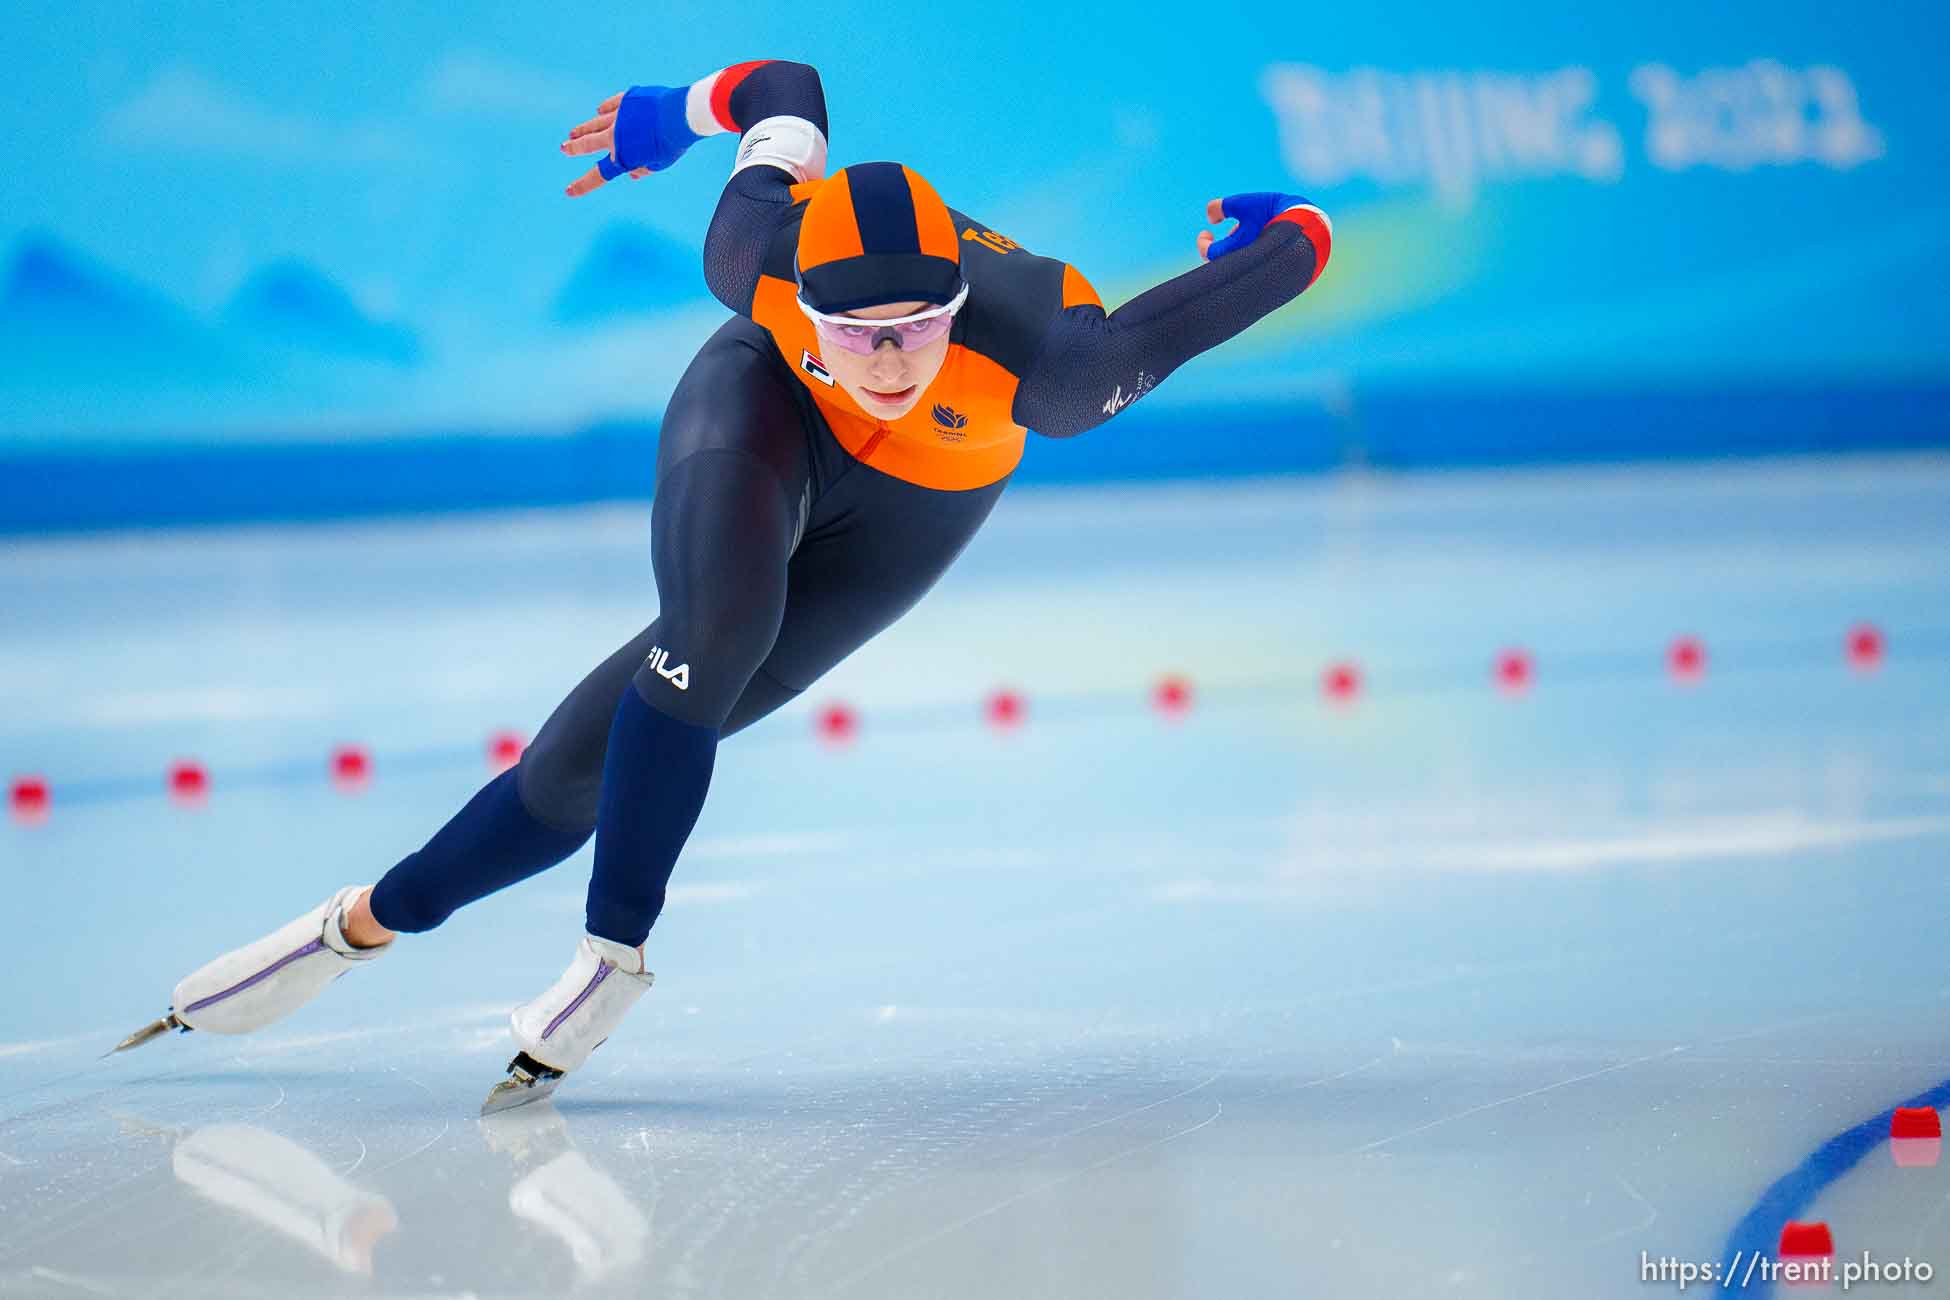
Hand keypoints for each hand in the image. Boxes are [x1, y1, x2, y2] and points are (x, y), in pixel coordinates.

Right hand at [561, 85, 701, 197]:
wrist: (679, 115)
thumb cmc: (672, 143)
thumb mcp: (660, 164)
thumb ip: (643, 169)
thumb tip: (633, 173)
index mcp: (623, 156)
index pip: (600, 174)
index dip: (583, 184)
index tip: (569, 191)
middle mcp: (615, 136)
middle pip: (589, 144)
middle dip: (575, 148)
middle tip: (565, 149)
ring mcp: (619, 116)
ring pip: (596, 123)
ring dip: (583, 129)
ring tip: (573, 133)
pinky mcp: (627, 100)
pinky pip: (612, 105)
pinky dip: (605, 109)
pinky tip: (599, 110)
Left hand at [1196, 192, 1309, 261]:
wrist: (1307, 222)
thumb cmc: (1273, 212)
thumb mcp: (1244, 203)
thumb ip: (1221, 207)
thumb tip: (1211, 219)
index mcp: (1235, 251)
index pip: (1208, 254)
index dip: (1203, 243)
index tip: (1206, 232)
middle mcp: (1243, 264)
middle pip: (1221, 262)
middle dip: (1218, 248)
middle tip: (1216, 238)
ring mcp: (1257, 267)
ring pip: (1236, 261)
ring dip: (1234, 246)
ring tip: (1243, 230)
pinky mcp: (1269, 268)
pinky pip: (1251, 264)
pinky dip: (1247, 251)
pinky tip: (1256, 237)